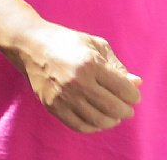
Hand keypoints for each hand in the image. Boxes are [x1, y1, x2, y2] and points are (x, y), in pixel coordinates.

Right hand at [4, 21, 141, 132]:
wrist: (29, 45)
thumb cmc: (65, 41)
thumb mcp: (95, 45)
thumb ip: (117, 65)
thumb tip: (137, 83)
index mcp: (91, 63)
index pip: (124, 90)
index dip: (133, 95)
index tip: (132, 95)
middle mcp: (78, 82)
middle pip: (114, 108)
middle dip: (126, 110)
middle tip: (126, 108)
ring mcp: (64, 96)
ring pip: (99, 120)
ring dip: (112, 120)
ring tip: (113, 115)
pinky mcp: (52, 105)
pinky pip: (79, 126)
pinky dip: (93, 126)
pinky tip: (97, 119)